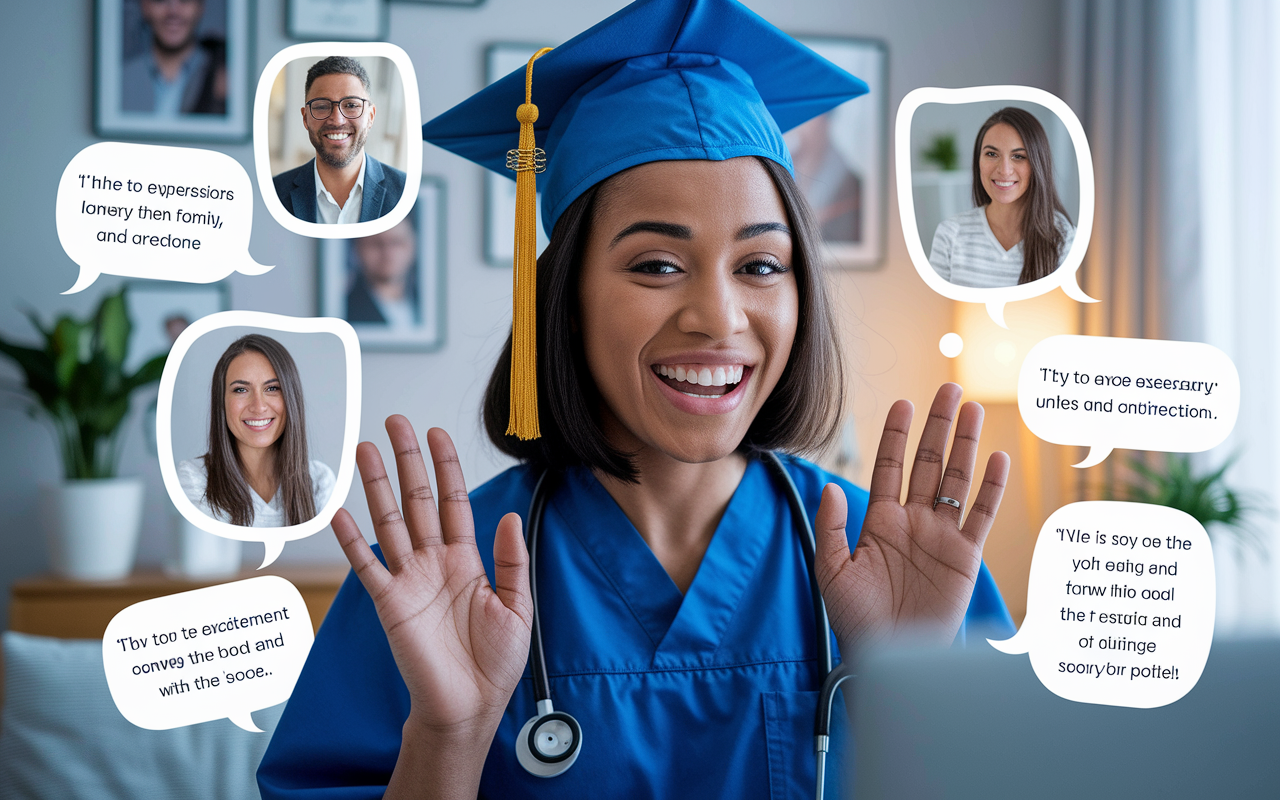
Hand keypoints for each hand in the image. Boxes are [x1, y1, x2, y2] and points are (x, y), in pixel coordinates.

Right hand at [332, 417, 532, 735]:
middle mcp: (434, 562)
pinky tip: (340, 512)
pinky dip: (352, 540)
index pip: (453, 501)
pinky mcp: (389, 603)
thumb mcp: (518, 607)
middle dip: (407, 460)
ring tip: (365, 450)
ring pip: (389, 522)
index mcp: (467, 560)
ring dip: (377, 486)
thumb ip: (512, 561)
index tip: (436, 433)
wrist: (469, 705)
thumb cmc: (495, 662)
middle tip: (395, 422)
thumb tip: (508, 516)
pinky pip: (366, 565)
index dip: (445, 467)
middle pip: (417, 500)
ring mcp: (409, 580)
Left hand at [815, 383, 1009, 652]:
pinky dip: (990, 487)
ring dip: (964, 444)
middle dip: (938, 426)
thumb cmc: (857, 620)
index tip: (904, 404)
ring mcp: (941, 535)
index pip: (891, 466)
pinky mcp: (965, 555)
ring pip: (956, 479)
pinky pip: (980, 515)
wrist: (889, 657)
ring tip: (972, 409)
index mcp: (880, 521)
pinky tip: (995, 458)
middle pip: (928, 463)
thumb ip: (831, 528)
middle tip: (949, 389)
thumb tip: (832, 487)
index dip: (898, 436)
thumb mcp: (832, 572)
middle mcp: (913, 521)